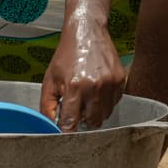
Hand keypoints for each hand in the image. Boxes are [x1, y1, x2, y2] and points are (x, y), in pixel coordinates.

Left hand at [40, 16, 126, 130]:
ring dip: (95, 112)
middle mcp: (94, 87)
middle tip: (77, 110)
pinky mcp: (120, 80)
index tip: (66, 135)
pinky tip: (97, 89)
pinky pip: (114, 103)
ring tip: (87, 96)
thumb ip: (47, 105)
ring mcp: (110, 84)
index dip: (67, 132)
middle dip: (83, 121)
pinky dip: (105, 102)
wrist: (87, 32)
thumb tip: (49, 127)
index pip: (71, 122)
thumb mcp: (50, 79)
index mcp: (74, 87)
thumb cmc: (67, 56)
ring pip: (105, 115)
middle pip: (92, 123)